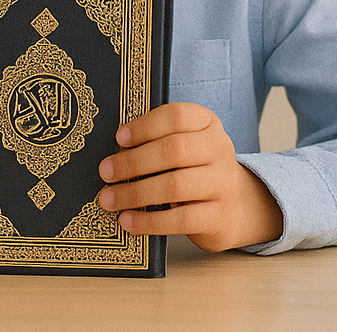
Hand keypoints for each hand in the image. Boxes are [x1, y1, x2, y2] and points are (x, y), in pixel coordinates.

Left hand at [97, 101, 283, 251]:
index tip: (119, 138)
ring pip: (175, 185)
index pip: (177, 116)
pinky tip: (127, 221)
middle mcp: (219, 149)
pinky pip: (180, 219)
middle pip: (174, 150)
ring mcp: (223, 184)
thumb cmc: (191, 169)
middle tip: (105, 172)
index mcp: (206, 123)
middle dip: (133, 162)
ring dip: (135, 193)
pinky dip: (149, 221)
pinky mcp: (219, 217)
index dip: (145, 126)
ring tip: (108, 199)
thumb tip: (113, 154)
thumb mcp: (180, 146)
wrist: (231, 208)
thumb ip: (153, 142)